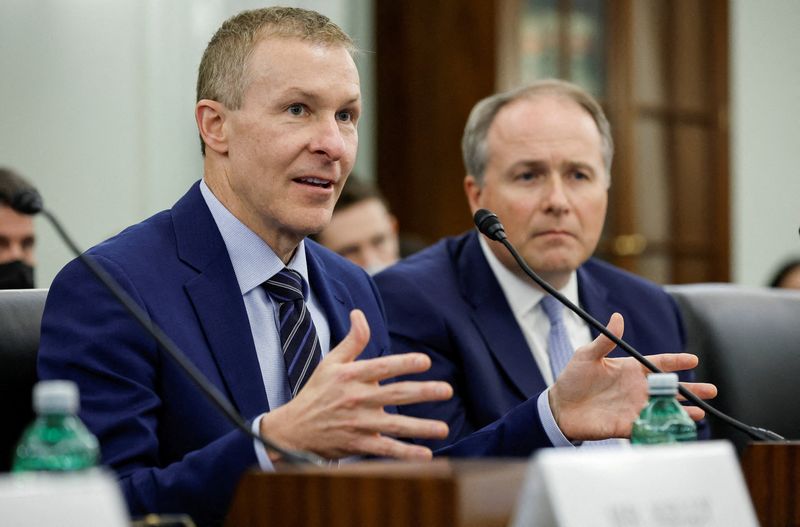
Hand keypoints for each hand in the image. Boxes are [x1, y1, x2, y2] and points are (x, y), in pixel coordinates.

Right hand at [260, 309, 451, 460]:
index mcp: (350, 376)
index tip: (425, 361)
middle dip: (423, 392)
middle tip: (447, 390)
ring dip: (420, 427)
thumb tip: (359, 313)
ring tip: (444, 429)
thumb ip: (352, 340)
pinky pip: (385, 449)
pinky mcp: (358, 444)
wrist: (294, 430)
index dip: (403, 364)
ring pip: (394, 425)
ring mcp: (358, 423)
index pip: (381, 367)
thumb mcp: (331, 362)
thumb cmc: (317, 392)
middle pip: (395, 394)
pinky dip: (404, 454)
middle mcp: (356, 399)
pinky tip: (425, 455)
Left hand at [549, 313, 716, 440]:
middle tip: (711, 390)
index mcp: (629, 369)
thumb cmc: (572, 379)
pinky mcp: (627, 425)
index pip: (658, 363)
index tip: (692, 359)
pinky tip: (678, 429)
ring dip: (683, 411)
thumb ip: (605, 340)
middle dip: (691, 390)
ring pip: (664, 409)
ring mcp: (634, 407)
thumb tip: (617, 317)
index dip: (675, 361)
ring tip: (700, 412)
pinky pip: (650, 427)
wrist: (559, 407)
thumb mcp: (587, 355)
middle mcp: (636, 389)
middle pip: (669, 388)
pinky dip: (665, 428)